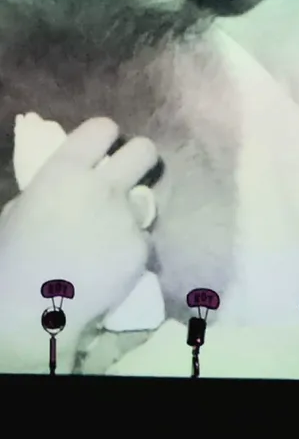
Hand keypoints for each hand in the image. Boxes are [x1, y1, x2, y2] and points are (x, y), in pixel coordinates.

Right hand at [0, 117, 157, 327]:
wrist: (32, 309)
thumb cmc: (12, 259)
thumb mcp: (21, 209)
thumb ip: (54, 188)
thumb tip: (72, 183)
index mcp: (64, 173)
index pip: (101, 128)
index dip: (105, 135)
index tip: (104, 146)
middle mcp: (103, 187)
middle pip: (144, 150)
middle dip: (139, 158)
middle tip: (129, 174)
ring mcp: (127, 217)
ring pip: (143, 201)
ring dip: (129, 212)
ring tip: (106, 236)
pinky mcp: (142, 248)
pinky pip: (141, 239)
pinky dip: (128, 249)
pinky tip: (108, 265)